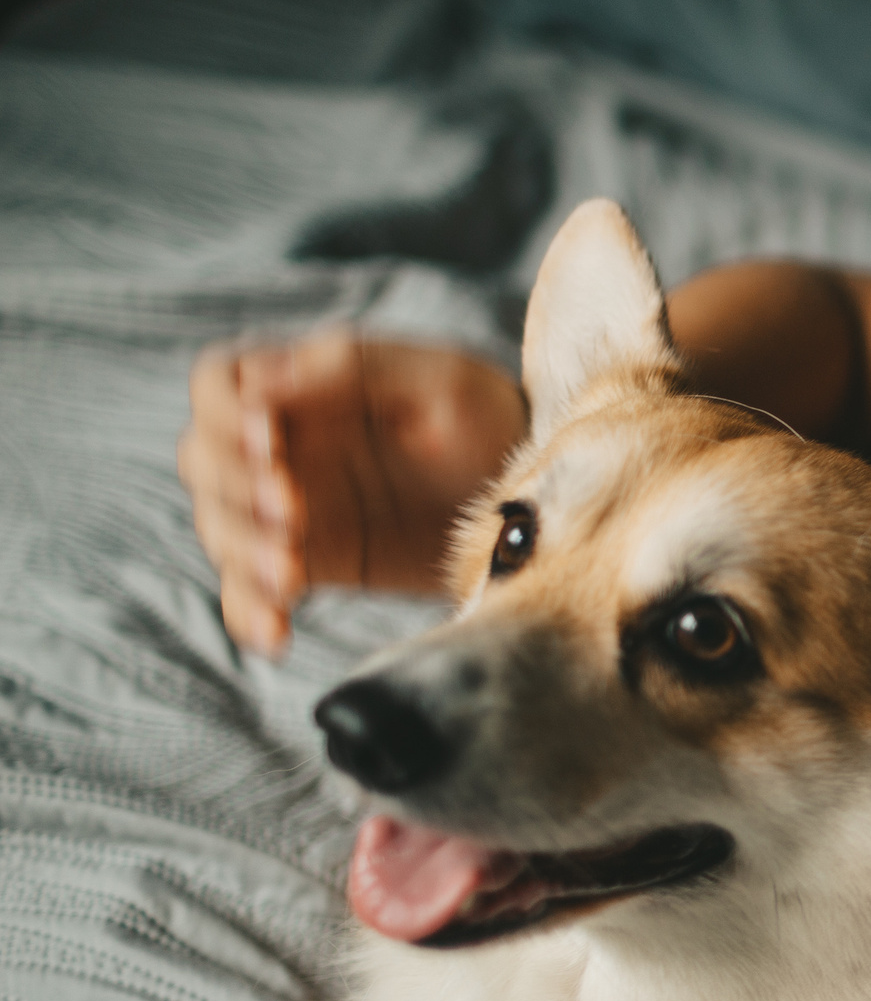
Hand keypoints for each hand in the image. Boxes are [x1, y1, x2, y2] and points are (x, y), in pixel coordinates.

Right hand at [177, 330, 526, 655]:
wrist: (536, 499)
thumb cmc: (490, 422)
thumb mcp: (440, 381)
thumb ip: (352, 367)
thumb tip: (259, 380)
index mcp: (305, 385)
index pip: (218, 383)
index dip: (225, 411)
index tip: (268, 439)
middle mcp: (284, 444)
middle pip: (204, 459)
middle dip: (234, 487)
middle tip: (290, 510)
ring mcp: (290, 506)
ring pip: (219, 526)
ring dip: (241, 550)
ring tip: (291, 574)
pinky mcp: (313, 561)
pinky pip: (252, 591)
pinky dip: (250, 613)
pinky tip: (278, 633)